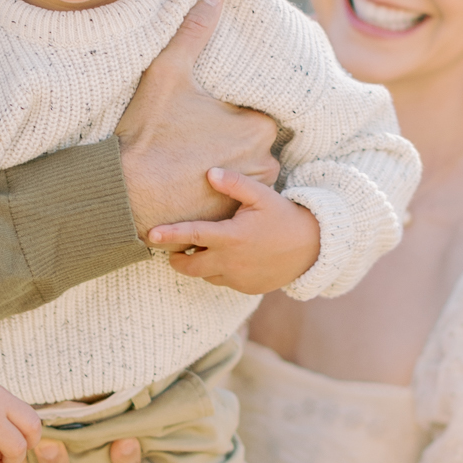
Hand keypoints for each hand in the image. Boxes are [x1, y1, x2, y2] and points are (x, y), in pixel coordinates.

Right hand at [116, 0, 279, 237]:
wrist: (123, 195)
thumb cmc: (147, 134)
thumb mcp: (168, 74)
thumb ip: (193, 32)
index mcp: (258, 128)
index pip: (257, 113)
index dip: (231, 113)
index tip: (208, 115)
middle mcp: (264, 164)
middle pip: (254, 145)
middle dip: (232, 142)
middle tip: (196, 140)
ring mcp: (247, 197)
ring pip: (245, 174)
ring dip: (228, 170)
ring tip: (193, 165)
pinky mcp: (230, 222)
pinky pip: (232, 203)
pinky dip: (218, 198)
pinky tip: (192, 190)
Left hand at [148, 168, 322, 292]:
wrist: (312, 248)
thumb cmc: (284, 217)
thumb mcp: (262, 195)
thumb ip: (235, 184)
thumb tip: (210, 173)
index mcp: (232, 237)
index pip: (192, 236)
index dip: (169, 235)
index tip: (150, 235)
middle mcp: (231, 262)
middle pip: (189, 267)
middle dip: (176, 260)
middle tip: (173, 250)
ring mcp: (239, 278)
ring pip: (205, 275)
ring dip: (199, 265)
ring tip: (203, 250)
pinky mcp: (246, 289)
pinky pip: (223, 282)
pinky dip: (219, 272)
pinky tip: (228, 258)